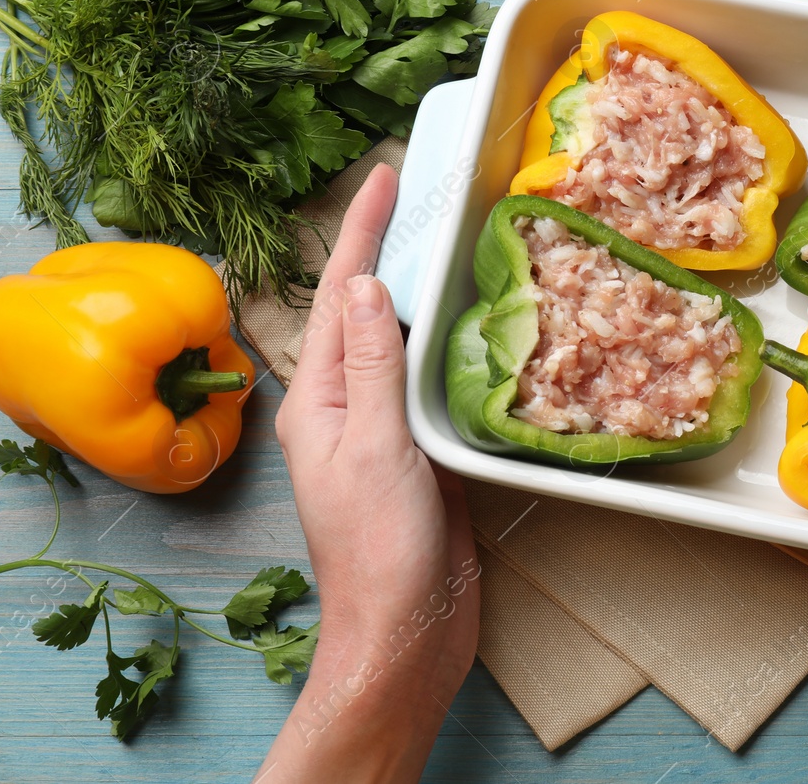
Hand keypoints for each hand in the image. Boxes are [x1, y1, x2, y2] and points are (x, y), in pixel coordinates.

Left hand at [258, 164, 479, 783]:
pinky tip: (485, 326)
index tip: (385, 177)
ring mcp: (388, 429)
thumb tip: (372, 286)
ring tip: (458, 242)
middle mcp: (349, 406)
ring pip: (407, 342)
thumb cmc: (379, 548)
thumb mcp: (372, 449)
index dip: (360, 233)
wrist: (407, 630)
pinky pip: (437, 381)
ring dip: (427, 291)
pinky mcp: (427, 453)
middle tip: (425, 195)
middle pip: (369, 310)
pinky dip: (458, 343)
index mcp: (322, 399)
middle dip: (390, 249)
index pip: (340, 295)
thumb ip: (374, 367)